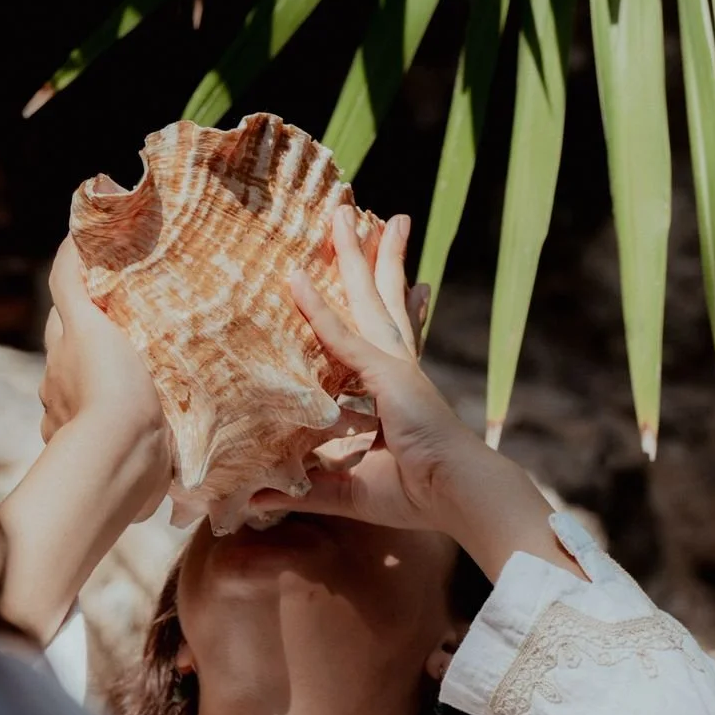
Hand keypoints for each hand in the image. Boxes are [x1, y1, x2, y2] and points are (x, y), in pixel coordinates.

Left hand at [250, 208, 485, 533]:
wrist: (459, 495)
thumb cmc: (417, 494)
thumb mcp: (348, 489)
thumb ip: (304, 489)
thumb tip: (254, 501)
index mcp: (400, 390)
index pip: (394, 336)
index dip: (400, 303)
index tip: (413, 280)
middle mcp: (400, 367)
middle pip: (383, 299)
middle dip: (376, 257)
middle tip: (366, 217)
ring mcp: (394, 365)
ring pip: (366, 298)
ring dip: (351, 255)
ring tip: (342, 214)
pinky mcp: (386, 375)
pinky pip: (341, 335)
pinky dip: (315, 309)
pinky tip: (295, 277)